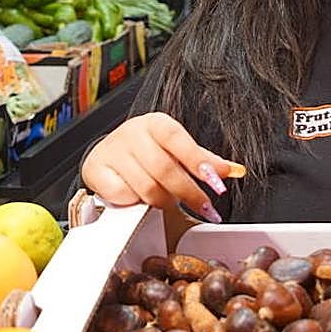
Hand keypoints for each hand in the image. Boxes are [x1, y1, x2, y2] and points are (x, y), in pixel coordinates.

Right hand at [81, 112, 233, 221]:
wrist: (108, 152)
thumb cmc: (148, 150)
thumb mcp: (177, 149)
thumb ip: (204, 160)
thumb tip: (233, 170)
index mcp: (156, 123)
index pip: (179, 140)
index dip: (199, 162)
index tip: (217, 183)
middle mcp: (133, 133)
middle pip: (164, 169)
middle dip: (188, 193)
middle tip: (205, 208)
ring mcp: (113, 151)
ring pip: (145, 187)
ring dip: (163, 201)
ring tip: (170, 202)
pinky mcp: (97, 170)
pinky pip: (123, 196)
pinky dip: (136, 203)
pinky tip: (140, 199)